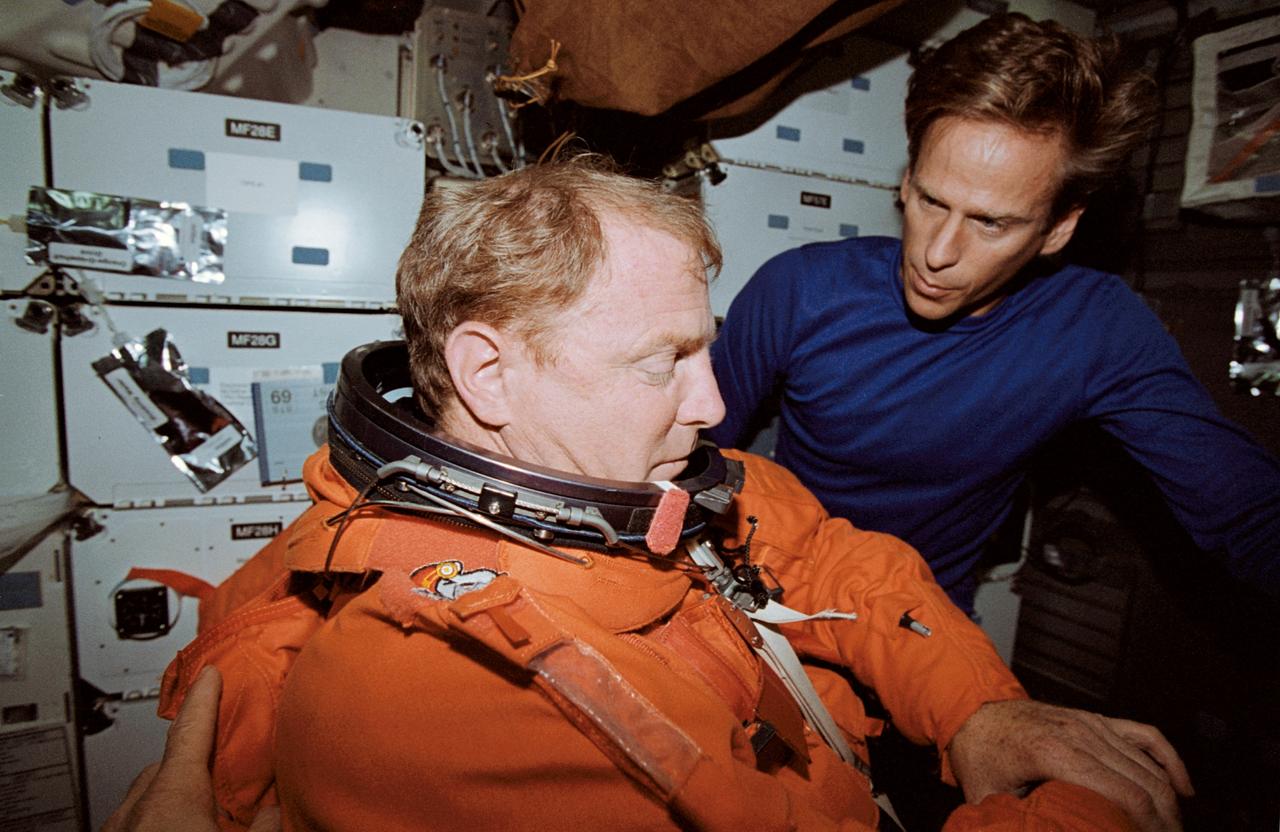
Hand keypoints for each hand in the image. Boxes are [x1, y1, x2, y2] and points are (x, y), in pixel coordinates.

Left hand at [101, 666, 280, 831]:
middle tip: (219, 776)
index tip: (208, 674)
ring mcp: (118, 828)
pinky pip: (133, 821)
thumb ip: (262, 826)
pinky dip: (154, 821)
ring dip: (173, 799)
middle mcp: (138, 807)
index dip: (202, 699)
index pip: (190, 730)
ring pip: (147, 797)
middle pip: (168, 767)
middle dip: (193, 765)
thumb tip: (274, 813)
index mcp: (174, 795)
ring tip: (198, 817)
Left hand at [948, 699, 1192, 831]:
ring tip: (1174, 830)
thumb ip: (1013, 820)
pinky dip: (1170, 760)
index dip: (1147, 826)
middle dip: (1166, 820)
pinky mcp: (1096, 720)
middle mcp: (1080, 734)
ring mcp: (1091, 724)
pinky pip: (1145, 735)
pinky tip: (1184, 787)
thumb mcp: (989, 797)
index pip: (1124, 794)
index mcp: (1055, 753)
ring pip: (1149, 763)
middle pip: (1145, 782)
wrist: (972, 713)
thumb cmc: (980, 755)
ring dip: (1170, 800)